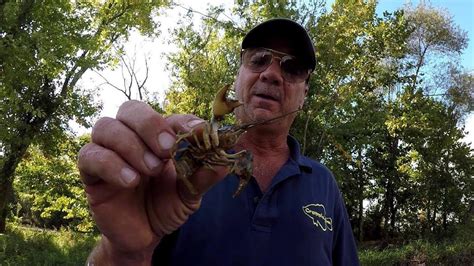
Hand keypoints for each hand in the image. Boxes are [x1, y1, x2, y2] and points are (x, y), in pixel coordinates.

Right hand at [77, 101, 228, 263]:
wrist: (143, 235)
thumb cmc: (167, 206)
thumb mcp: (190, 194)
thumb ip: (204, 176)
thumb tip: (225, 160)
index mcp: (159, 137)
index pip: (169, 116)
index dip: (183, 122)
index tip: (198, 133)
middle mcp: (132, 137)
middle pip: (130, 108)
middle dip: (150, 124)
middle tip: (167, 149)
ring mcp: (108, 151)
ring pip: (106, 126)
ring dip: (131, 145)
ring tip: (151, 170)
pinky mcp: (91, 172)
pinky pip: (89, 155)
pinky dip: (111, 164)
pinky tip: (131, 182)